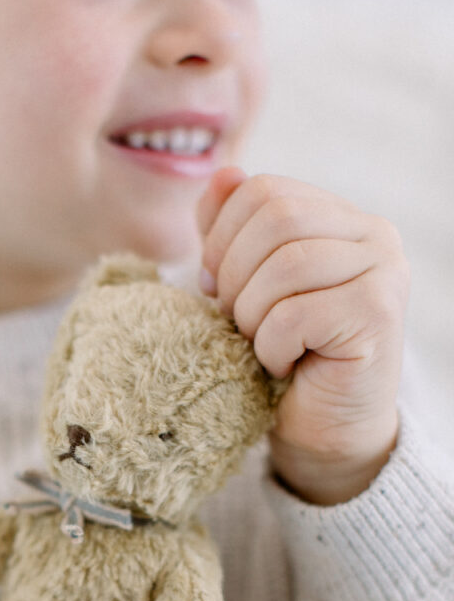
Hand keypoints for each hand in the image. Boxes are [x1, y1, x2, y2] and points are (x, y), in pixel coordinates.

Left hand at [198, 168, 409, 503]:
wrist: (324, 428)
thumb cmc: (284, 353)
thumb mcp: (246, 283)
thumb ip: (232, 229)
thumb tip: (223, 172)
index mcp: (340, 216)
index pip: (262, 190)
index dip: (220, 239)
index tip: (215, 288)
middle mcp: (373, 234)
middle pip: (273, 220)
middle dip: (233, 276)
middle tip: (235, 321)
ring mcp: (384, 272)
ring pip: (283, 266)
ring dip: (251, 316)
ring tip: (261, 343)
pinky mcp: (379, 316)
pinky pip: (294, 315)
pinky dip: (271, 347)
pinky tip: (284, 363)